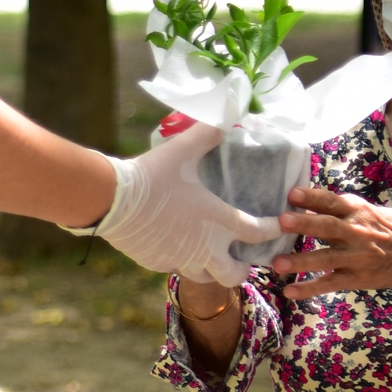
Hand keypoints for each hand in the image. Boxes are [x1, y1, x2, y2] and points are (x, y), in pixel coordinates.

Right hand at [97, 124, 275, 286]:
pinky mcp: (156, 263)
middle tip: (241, 259)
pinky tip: (173, 245)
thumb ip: (207, 133)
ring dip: (211, 268)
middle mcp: (204, 247)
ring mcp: (179, 259)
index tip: (279, 227)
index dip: (273, 230)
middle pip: (233, 275)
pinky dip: (179, 260)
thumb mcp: (182, 149)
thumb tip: (226, 114)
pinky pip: (174, 267)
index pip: (257, 232)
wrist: (112, 200)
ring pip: (204, 277)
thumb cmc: (152, 174)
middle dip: (242, 270)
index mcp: (217, 220)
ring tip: (209, 256)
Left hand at [269, 184, 391, 343]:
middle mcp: (358, 232)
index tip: (292, 194)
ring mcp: (358, 257)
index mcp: (361, 210)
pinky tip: (289, 291)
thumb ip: (345, 212)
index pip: (333, 201)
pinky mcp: (359, 278)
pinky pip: (330, 283)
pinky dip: (309, 288)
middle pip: (327, 226)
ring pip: (325, 258)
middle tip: (281, 220)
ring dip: (300, 261)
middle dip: (304, 223)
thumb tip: (310, 205)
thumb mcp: (373, 213)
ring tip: (277, 264)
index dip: (312, 197)